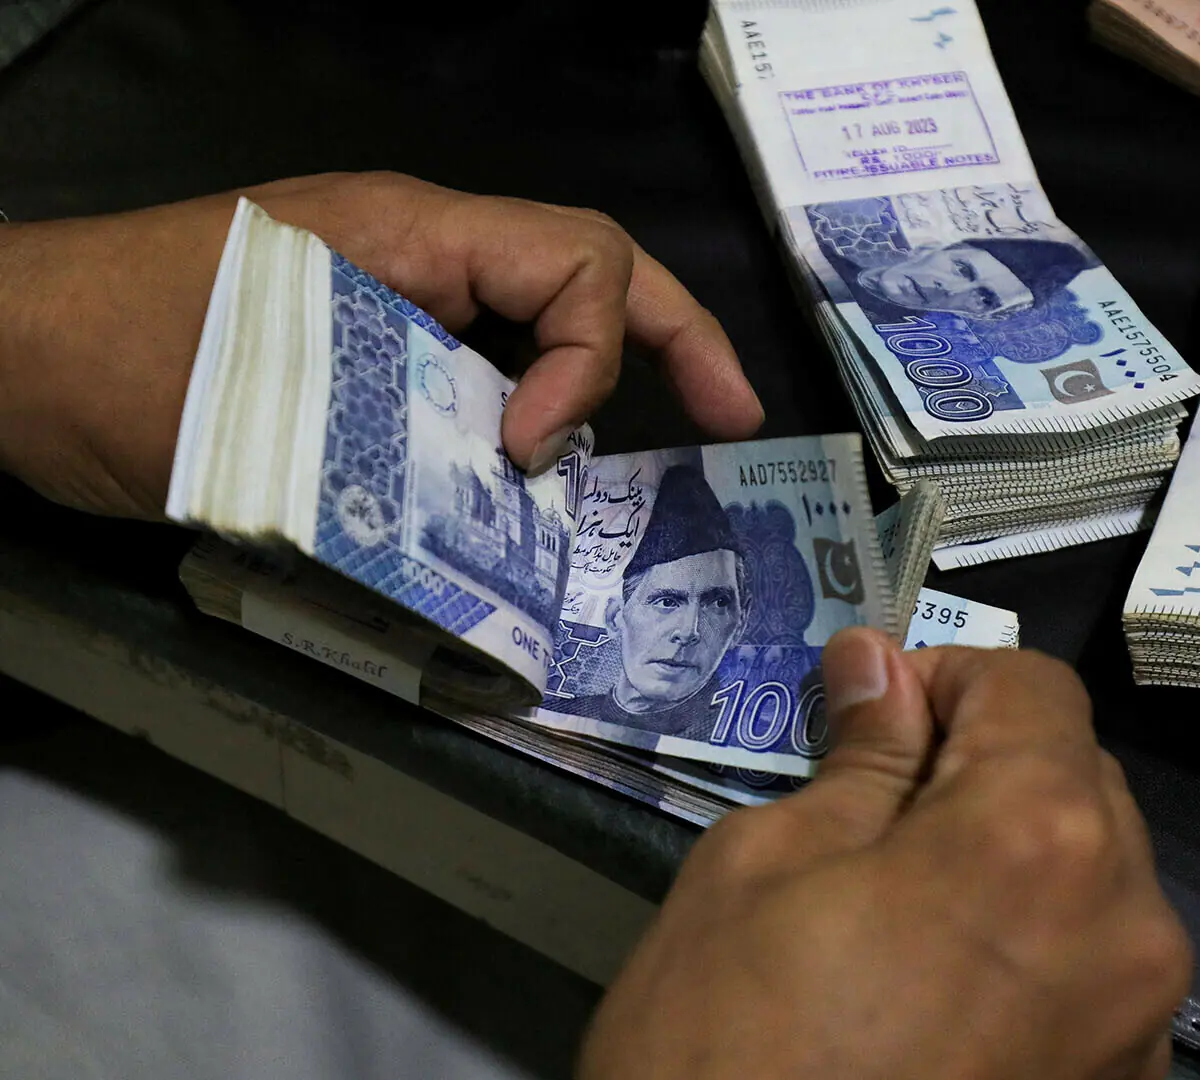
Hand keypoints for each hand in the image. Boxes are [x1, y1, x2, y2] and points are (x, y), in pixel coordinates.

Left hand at [0, 171, 762, 518]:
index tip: (537, 452)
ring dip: (598, 387)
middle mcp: (414, 254)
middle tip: (733, 417)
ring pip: (536, 319)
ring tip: (637, 475)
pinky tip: (526, 492)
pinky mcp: (358, 350)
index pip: (574, 262)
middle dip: (675, 337)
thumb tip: (524, 497)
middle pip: (586, 270)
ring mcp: (386, 297)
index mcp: (408, 233)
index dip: (592, 358)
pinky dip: (520, 421)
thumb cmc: (117, 367)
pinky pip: (473, 368)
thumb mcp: (276, 403)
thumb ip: (417, 439)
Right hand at [580, 631, 1190, 1079]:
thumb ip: (858, 758)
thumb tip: (880, 666)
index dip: (946, 678)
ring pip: (1093, 880)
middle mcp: (1132, 922)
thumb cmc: (731, 1052)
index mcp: (1043, 835)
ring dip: (1012, 861)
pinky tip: (940, 996)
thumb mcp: (761, 871)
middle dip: (983, 769)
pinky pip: (1094, 976)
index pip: (1034, 686)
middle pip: (1077, 779)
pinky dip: (1033, 951)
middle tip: (870, 814)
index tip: (869, 715)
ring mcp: (1140, 1025)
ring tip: (901, 916)